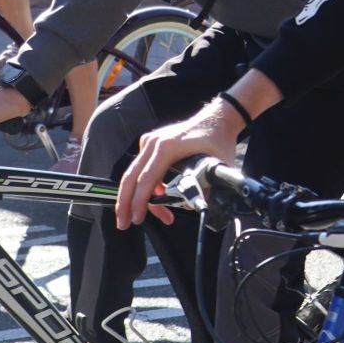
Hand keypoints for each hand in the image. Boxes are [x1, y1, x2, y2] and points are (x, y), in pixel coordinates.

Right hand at [116, 102, 243, 229]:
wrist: (219, 118)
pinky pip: (144, 169)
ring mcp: (150, 142)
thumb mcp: (217, 166)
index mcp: (167, 147)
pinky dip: (149, 187)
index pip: (146, 178)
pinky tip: (163, 199)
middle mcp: (153, 143)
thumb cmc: (218, 140)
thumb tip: (192, 206)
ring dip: (142, 199)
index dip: (140, 201)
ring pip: (137, 175)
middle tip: (124, 224)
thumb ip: (205, 188)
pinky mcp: (152, 144)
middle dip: (126, 203)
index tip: (137, 219)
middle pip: (131, 177)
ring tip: (165, 217)